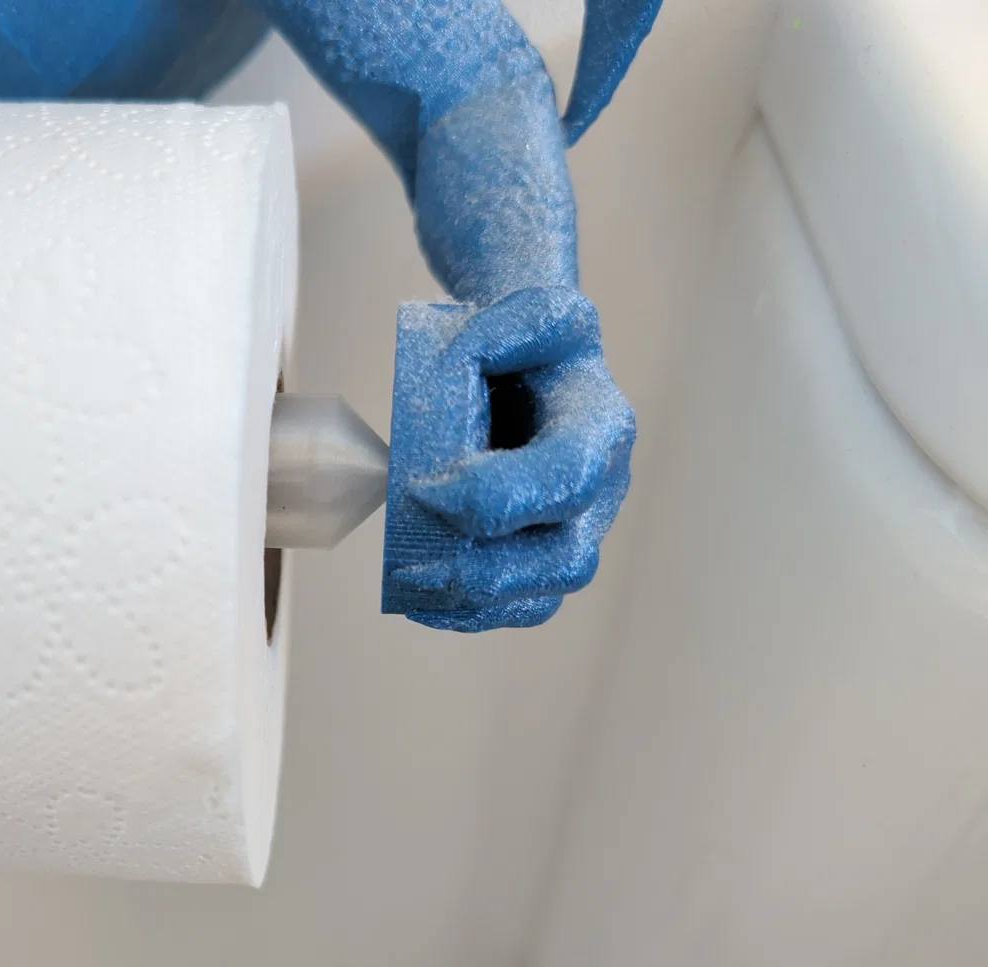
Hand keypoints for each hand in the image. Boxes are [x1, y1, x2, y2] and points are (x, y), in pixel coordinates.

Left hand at [382, 288, 635, 631]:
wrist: (527, 362)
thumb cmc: (525, 343)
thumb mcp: (532, 309)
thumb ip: (515, 320)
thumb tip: (466, 363)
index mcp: (598, 426)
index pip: (564, 477)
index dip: (495, 495)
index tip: (424, 487)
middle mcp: (601, 487)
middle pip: (565, 557)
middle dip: (487, 569)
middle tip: (413, 561)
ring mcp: (577, 527)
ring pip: (544, 593)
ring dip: (474, 601)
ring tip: (412, 584)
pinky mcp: (546, 553)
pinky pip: (521, 605)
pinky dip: (469, 611)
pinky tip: (419, 597)